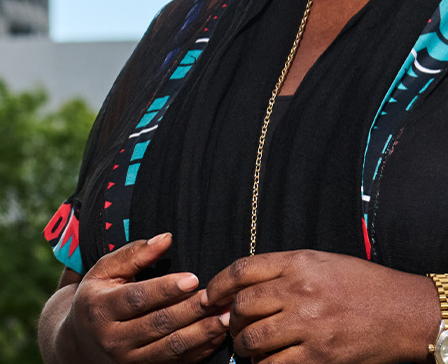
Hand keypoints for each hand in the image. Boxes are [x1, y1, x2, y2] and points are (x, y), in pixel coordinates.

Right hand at [60, 233, 226, 362]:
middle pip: (159, 324)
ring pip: (172, 347)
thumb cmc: (96, 298)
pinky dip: (201, 350)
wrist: (81, 343)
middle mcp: (113, 338)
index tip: (193, 279)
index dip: (166, 289)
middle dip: (192, 310)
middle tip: (218, 297)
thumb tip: (166, 238)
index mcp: (100, 308)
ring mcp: (129, 360)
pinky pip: (178, 362)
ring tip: (226, 317)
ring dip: (203, 333)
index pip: (137, 298)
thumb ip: (134, 255)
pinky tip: (217, 335)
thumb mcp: (104, 271)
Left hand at [205, 250, 437, 363]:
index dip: (217, 285)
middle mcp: (299, 292)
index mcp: (297, 264)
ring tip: (248, 347)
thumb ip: (280, 271)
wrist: (406, 313)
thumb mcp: (319, 262)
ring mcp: (309, 325)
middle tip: (234, 326)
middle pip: (242, 306)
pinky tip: (268, 362)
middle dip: (231, 320)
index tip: (210, 297)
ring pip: (253, 338)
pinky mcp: (321, 356)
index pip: (241, 270)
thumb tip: (241, 288)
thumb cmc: (363, 285)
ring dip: (244, 346)